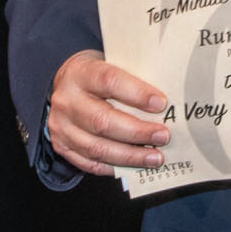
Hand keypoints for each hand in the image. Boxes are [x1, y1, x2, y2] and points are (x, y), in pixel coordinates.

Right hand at [46, 50, 168, 176]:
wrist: (67, 84)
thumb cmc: (100, 76)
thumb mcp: (114, 65)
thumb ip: (136, 77)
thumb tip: (169, 100)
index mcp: (81, 73)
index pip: (109, 81)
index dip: (137, 93)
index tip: (162, 104)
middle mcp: (67, 101)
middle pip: (102, 120)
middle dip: (137, 132)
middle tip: (163, 136)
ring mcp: (61, 126)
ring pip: (96, 147)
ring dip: (130, 155)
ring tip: (155, 157)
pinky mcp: (62, 146)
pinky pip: (89, 162)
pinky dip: (115, 166)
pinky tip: (136, 166)